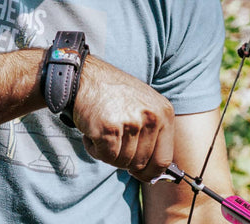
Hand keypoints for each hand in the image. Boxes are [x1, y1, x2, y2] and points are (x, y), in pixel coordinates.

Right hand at [71, 56, 174, 180]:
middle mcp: (151, 117)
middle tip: (114, 139)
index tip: (140, 172)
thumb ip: (153, 135)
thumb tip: (155, 173)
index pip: (163, 159)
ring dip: (109, 152)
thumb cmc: (114, 94)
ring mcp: (131, 122)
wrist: (86, 76)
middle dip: (125, 158)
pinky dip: (95, 149)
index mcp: (164, 112)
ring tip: (104, 128)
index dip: (150, 172)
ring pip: (122, 162)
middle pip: (141, 163)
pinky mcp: (109, 129)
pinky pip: (105, 157)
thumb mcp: (144, 106)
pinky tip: (93, 130)